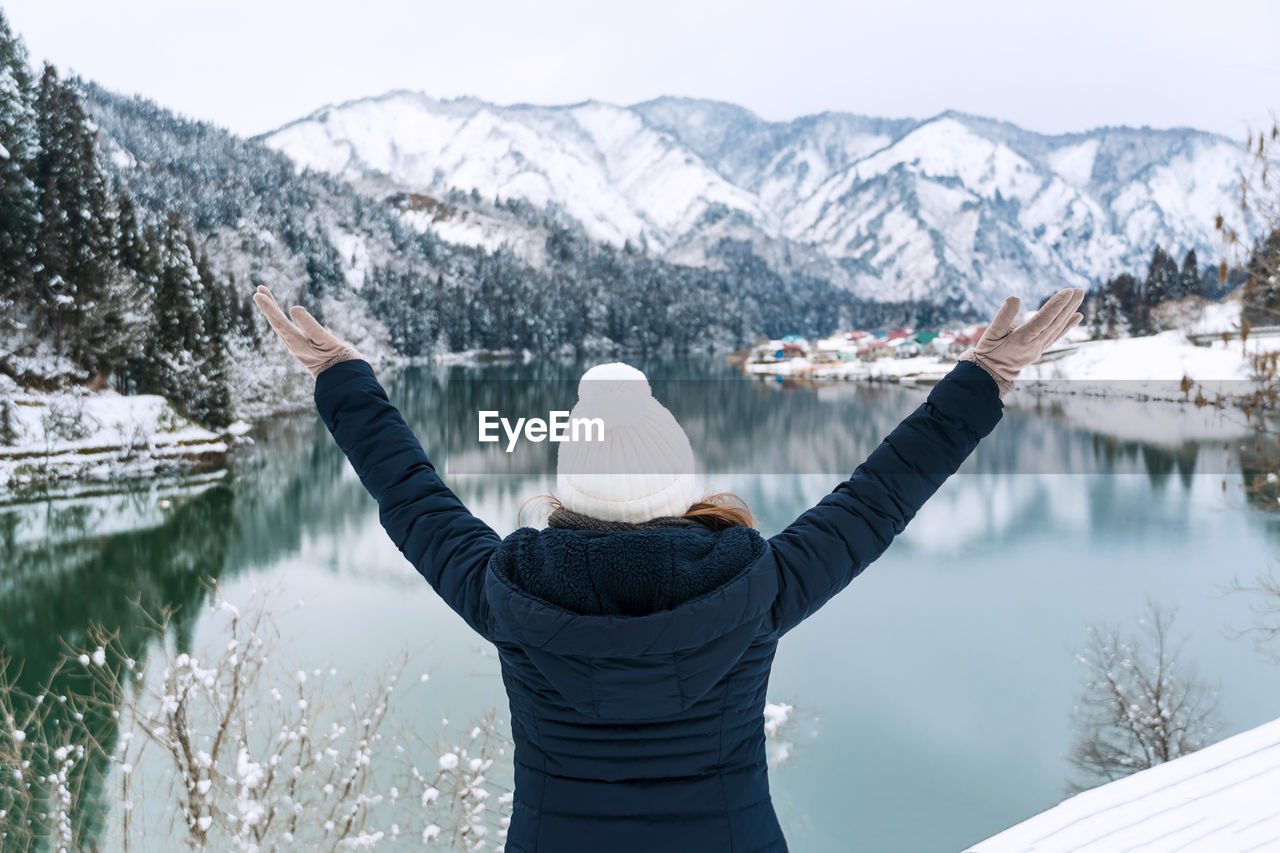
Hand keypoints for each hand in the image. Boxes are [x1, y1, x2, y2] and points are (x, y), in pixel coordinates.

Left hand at [251, 285, 363, 376]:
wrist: (345, 382)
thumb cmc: (339, 361)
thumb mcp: (326, 341)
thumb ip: (310, 326)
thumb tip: (293, 308)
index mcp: (297, 344)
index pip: (279, 322)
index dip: (269, 307)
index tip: (258, 293)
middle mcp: (294, 346)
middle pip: (276, 324)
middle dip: (268, 306)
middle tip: (260, 289)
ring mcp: (298, 349)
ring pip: (281, 328)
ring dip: (273, 313)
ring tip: (266, 298)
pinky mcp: (305, 351)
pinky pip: (288, 333)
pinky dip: (281, 322)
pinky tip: (282, 320)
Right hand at [960, 287, 1083, 397]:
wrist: (991, 374)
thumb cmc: (989, 352)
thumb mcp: (991, 334)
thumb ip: (1003, 317)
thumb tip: (1014, 298)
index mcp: (1023, 339)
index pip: (1044, 319)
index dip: (1056, 305)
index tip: (1068, 291)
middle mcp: (1035, 344)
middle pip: (1055, 322)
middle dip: (1068, 305)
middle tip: (1080, 290)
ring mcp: (1039, 348)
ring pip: (1058, 328)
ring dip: (1070, 311)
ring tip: (1079, 296)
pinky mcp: (1040, 349)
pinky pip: (1057, 336)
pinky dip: (1068, 325)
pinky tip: (1077, 316)